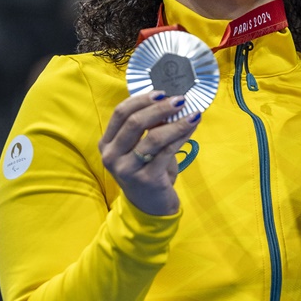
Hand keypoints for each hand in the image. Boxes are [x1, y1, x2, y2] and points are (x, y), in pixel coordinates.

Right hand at [99, 90, 201, 216]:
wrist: (150, 207)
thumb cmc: (146, 171)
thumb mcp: (140, 148)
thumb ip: (148, 128)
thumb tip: (171, 101)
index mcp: (107, 143)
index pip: (120, 113)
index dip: (141, 100)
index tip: (161, 93)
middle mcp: (112, 156)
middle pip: (134, 122)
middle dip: (159, 108)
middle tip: (179, 100)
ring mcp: (127, 169)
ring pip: (153, 137)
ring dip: (176, 122)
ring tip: (192, 114)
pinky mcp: (146, 179)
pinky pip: (167, 151)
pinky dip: (181, 136)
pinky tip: (191, 128)